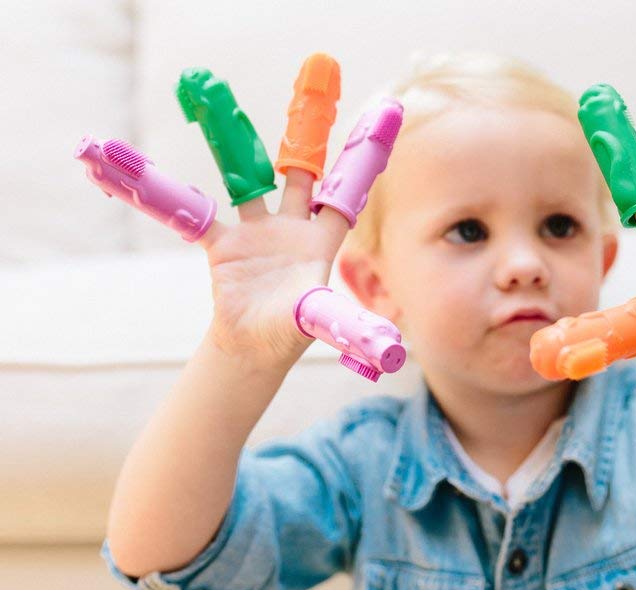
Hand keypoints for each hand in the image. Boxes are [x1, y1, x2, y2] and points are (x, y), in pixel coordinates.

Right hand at [78, 55, 402, 373]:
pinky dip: (168, 195)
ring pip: (246, 177)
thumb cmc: (289, 337)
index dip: (360, 160)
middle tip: (316, 82)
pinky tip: (137, 167)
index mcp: (321, 240)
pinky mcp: (222, 244)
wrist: (253, 351)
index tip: (377, 118)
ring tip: (209, 92)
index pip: (345, 192)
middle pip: (302, 170)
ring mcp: (256, 231)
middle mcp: (292, 227)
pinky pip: (192, 213)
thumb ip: (349, 327)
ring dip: (232, 142)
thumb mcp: (318, 325)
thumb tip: (390, 351)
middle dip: (307, 131)